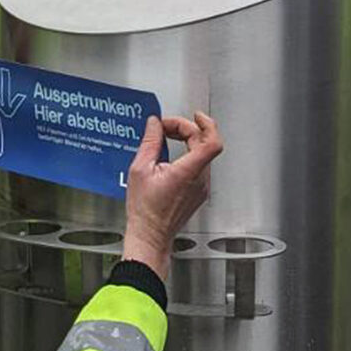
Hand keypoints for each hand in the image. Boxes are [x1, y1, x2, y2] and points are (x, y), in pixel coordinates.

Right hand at [123, 112, 223, 280]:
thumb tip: (154, 124)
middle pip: (203, 143)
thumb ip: (150, 141)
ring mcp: (202, 188)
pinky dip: (187, 155)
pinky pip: (198, 167)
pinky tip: (169, 158)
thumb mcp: (140, 169)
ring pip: (202, 155)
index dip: (207, 124)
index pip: (211, 141)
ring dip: (186, 142)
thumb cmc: (145, 210)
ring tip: (165, 140)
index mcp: (188, 172)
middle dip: (185, 129)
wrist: (150, 235)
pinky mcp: (199, 193)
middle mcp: (200, 180)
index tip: (195, 116)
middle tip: (165, 128)